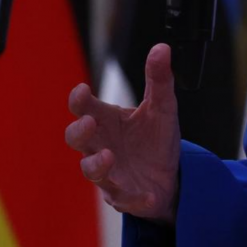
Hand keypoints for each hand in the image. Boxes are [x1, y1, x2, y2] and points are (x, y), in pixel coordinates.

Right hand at [64, 44, 181, 222]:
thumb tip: (161, 48)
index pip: (84, 108)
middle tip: (89, 122)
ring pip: (92, 171)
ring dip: (97, 164)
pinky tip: (147, 196)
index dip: (79, 100)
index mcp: (107, 121)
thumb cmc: (155, 139)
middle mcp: (101, 146)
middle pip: (76, 139)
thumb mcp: (163, 107)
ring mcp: (110, 173)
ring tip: (108, 156)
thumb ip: (159, 79)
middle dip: (79, 131)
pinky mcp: (126, 195)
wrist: (170, 176)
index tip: (83, 90)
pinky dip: (135, 198)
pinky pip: (125, 198)